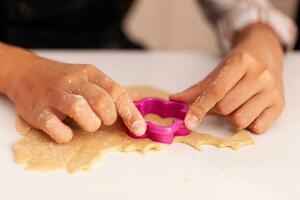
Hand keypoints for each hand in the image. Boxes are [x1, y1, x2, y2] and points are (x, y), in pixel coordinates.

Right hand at [0, 45, 145, 142]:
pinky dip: (66, 135)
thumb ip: (113, 90)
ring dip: (90, 124)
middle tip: (105, 120)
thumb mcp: (89, 78)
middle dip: (109, 117)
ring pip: (79, 109)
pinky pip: (55, 128)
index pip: (116, 91)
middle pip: (102, 100)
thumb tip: (139, 99)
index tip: (139, 129)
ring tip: (87, 124)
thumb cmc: (63, 79)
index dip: (130, 112)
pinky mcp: (37, 112)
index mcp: (89, 73)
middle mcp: (72, 82)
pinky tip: (67, 132)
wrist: (26, 73)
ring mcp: (54, 96)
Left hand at [171, 23, 284, 133]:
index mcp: (241, 62)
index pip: (216, 91)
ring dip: (231, 118)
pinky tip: (249, 109)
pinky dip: (248, 123)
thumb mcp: (217, 71)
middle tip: (221, 101)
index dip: (200, 108)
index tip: (189, 122)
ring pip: (240, 120)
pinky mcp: (280, 104)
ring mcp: (272, 90)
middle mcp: (260, 75)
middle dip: (217, 110)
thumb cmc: (239, 64)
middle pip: (225, 108)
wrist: (266, 53)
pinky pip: (257, 127)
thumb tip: (174, 101)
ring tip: (236, 104)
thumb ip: (197, 89)